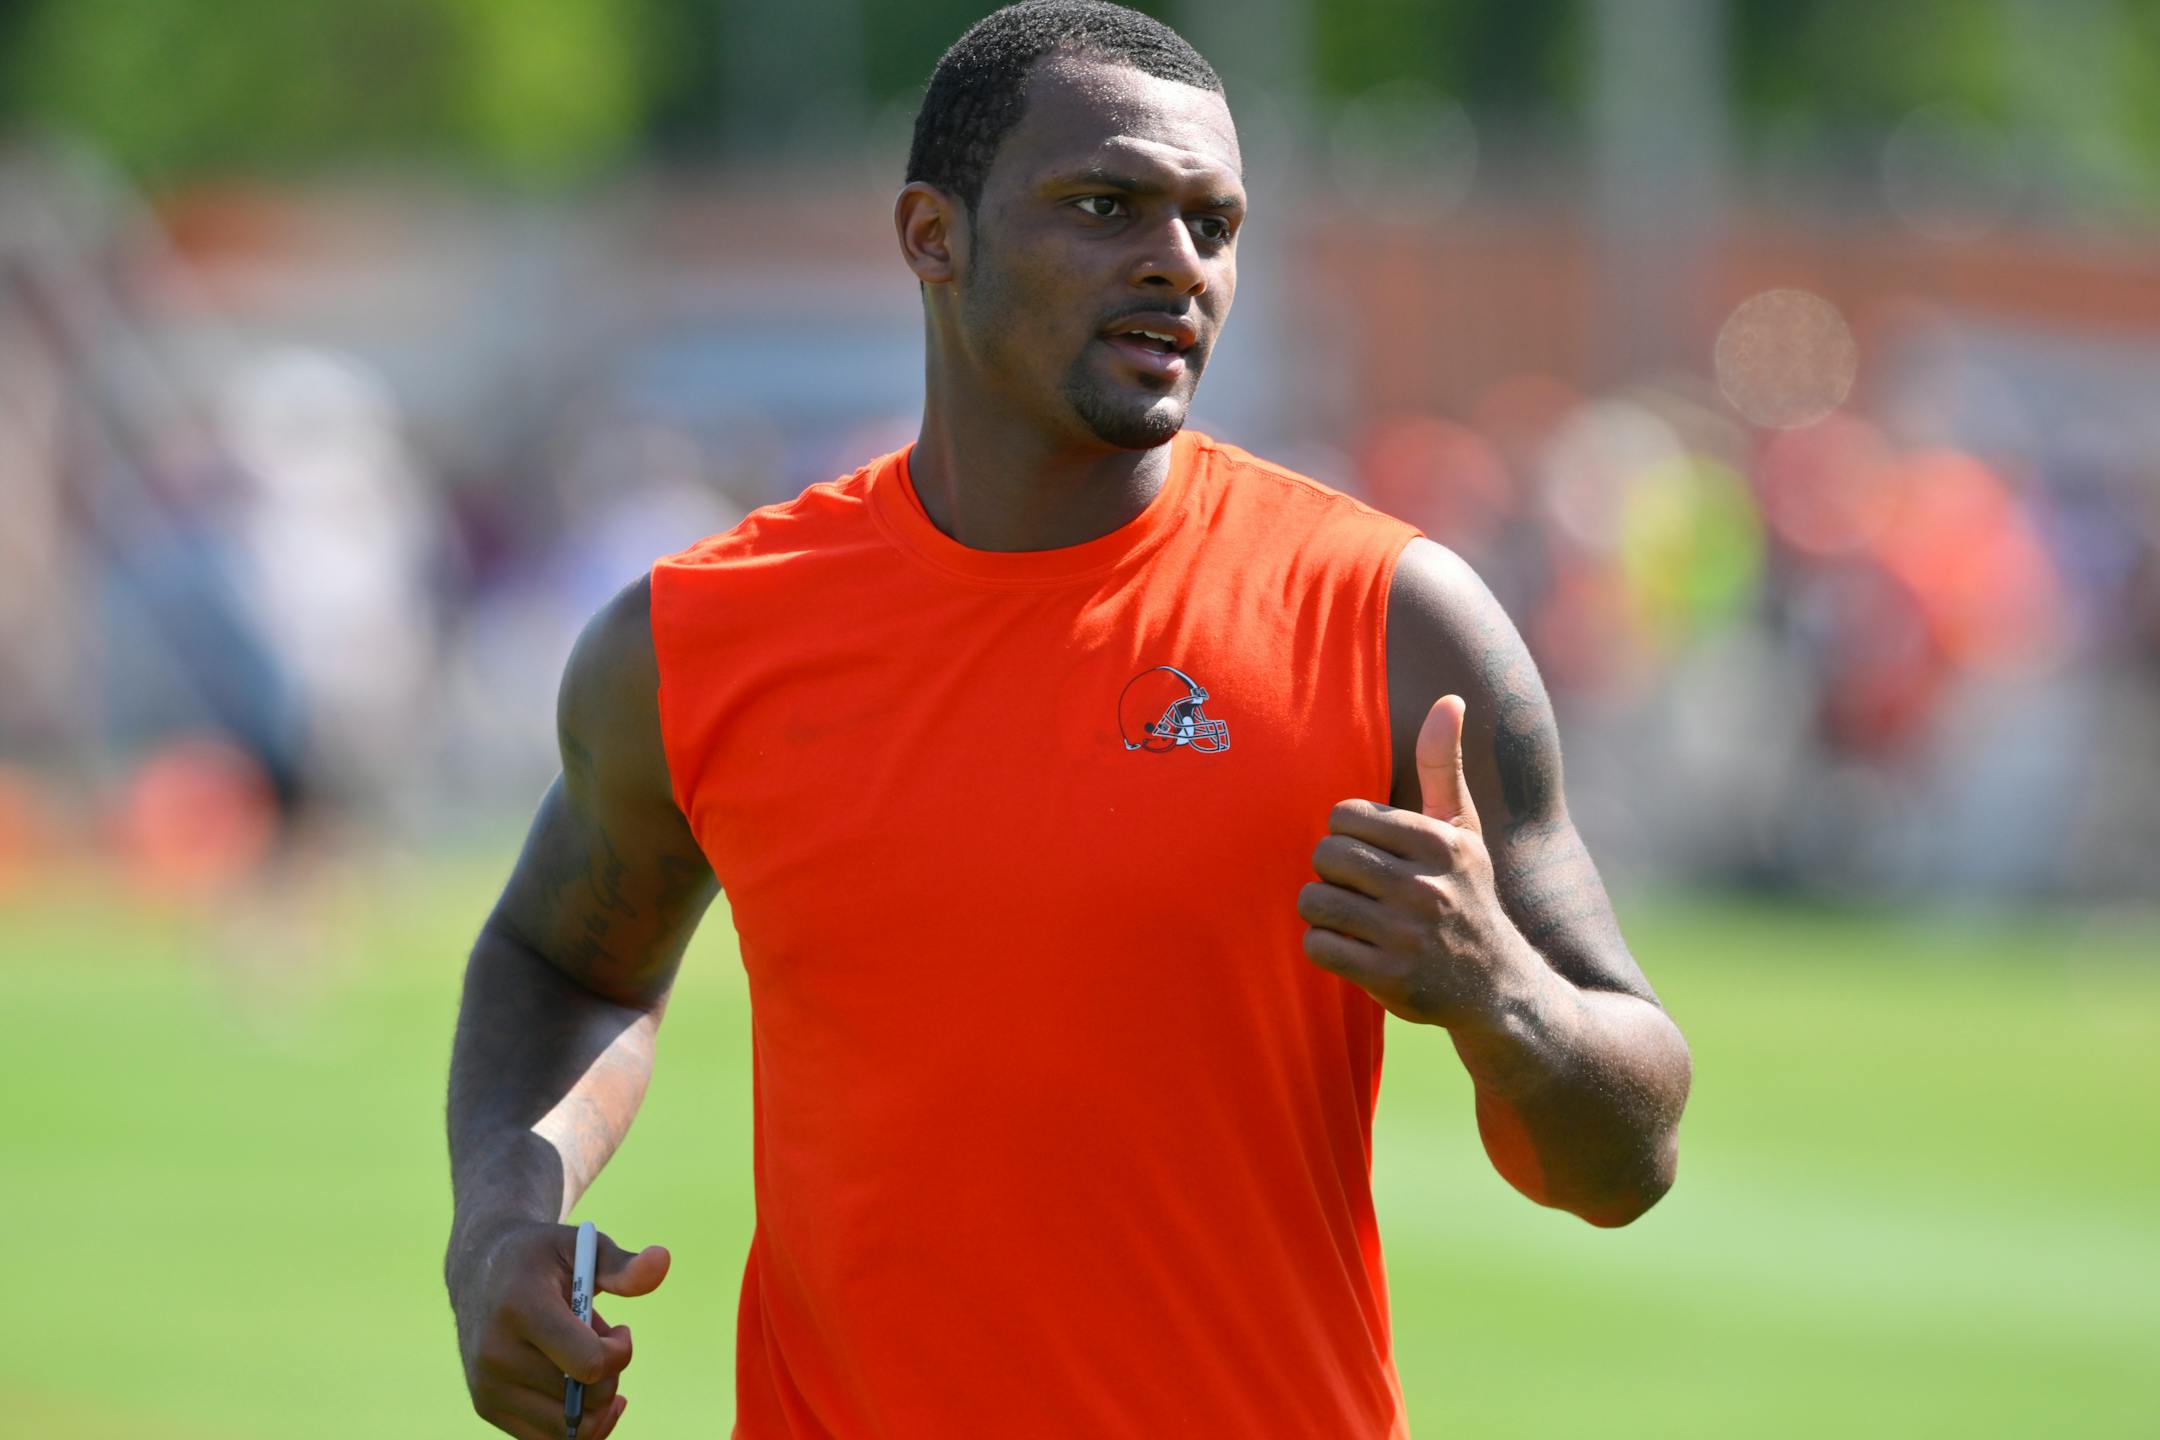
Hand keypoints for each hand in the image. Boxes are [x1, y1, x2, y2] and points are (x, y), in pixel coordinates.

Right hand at [450, 1218, 669, 1438]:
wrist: (479, 1271)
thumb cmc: (542, 1257)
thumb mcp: (582, 1246)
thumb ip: (622, 1265)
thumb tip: (663, 1261)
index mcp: (522, 1308)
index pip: (589, 1363)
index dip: (620, 1352)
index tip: (620, 1330)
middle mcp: (497, 1353)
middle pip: (586, 1399)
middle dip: (611, 1374)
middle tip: (602, 1342)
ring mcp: (488, 1386)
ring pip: (571, 1428)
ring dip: (595, 1401)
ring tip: (587, 1365)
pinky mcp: (486, 1407)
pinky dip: (579, 1426)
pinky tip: (587, 1395)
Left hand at [1297, 695, 1537, 1027]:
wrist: (1499, 988)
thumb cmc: (1467, 896)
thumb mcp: (1463, 831)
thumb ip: (1444, 765)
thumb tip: (1450, 699)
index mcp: (1441, 843)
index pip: (1345, 815)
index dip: (1346, 834)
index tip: (1369, 853)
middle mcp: (1428, 887)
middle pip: (1325, 855)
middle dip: (1330, 871)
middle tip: (1354, 887)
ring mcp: (1409, 935)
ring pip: (1315, 901)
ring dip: (1323, 910)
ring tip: (1351, 917)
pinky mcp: (1391, 978)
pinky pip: (1318, 946)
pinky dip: (1325, 947)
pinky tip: (1352, 948)